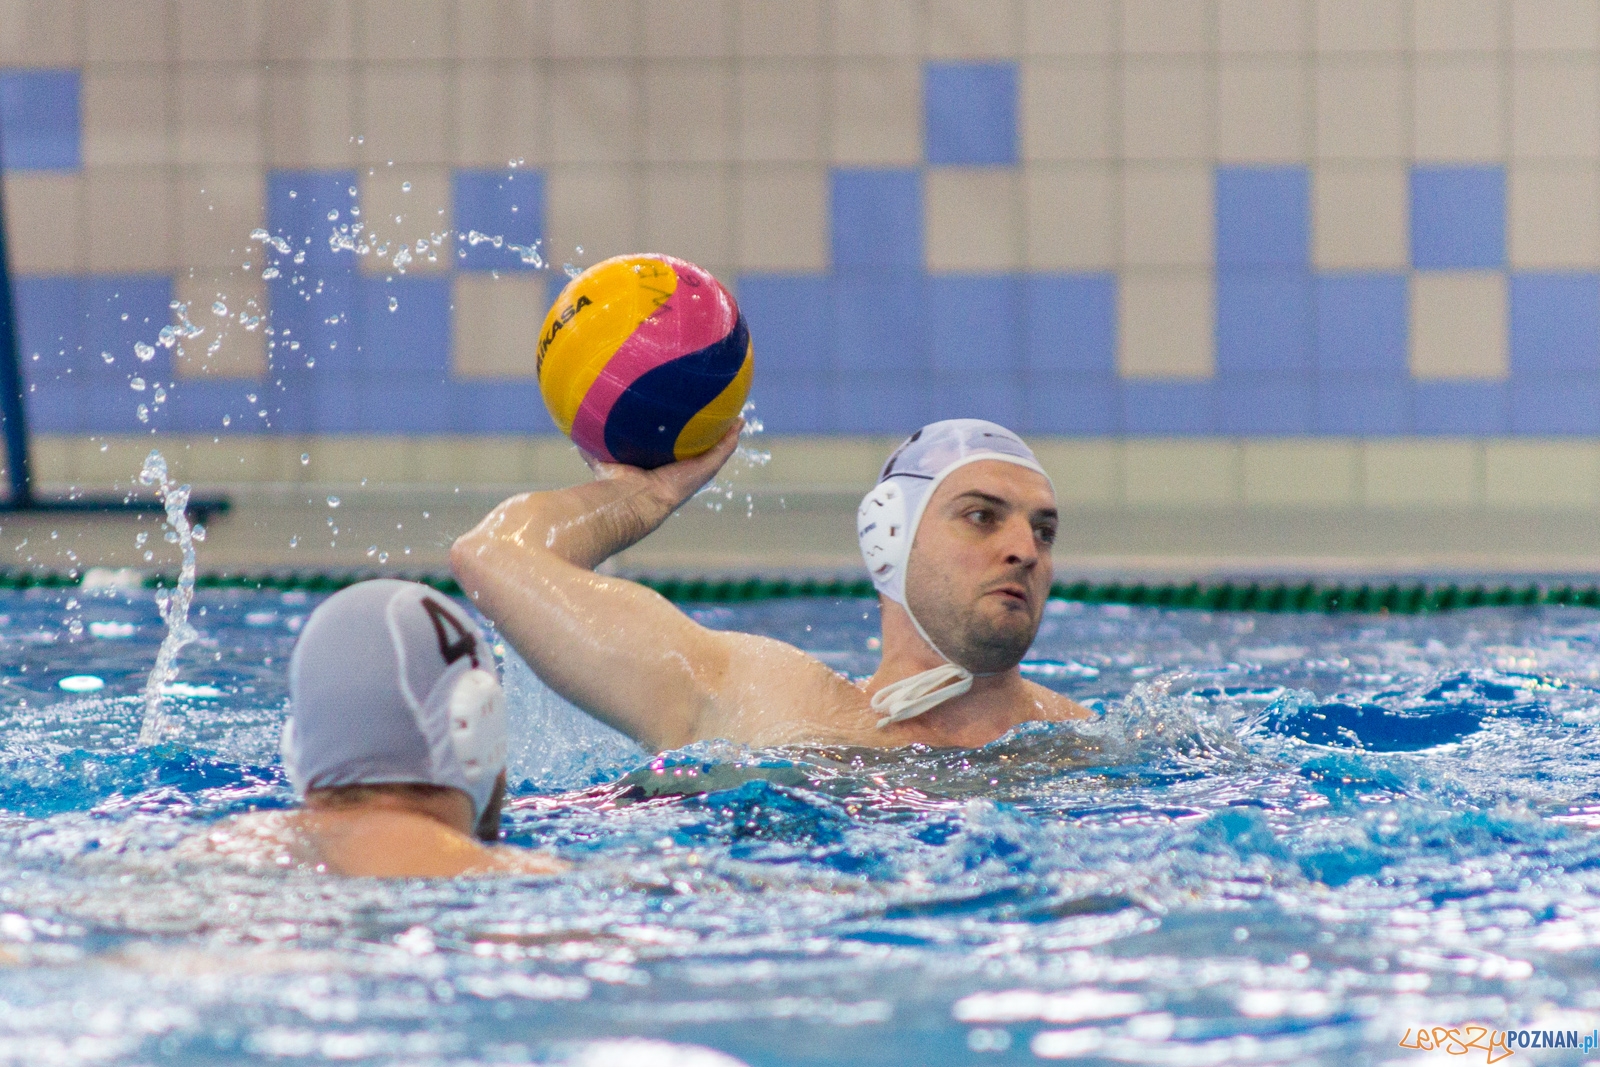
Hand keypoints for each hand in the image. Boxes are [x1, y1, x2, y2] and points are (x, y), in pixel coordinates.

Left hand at [582, 420, 743, 511]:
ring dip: (726, 436)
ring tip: (736, 419)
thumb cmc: (611, 486)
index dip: (677, 440)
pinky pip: (721, 453)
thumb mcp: (600, 458)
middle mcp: (677, 472)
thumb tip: (574, 427)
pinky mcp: (702, 472)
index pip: (669, 453)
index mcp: (655, 470)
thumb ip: (591, 444)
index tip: (683, 426)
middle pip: (695, 452)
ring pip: (714, 452)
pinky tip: (739, 423)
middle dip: (706, 439)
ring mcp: (692, 474)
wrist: (629, 503)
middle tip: (716, 420)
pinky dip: (731, 439)